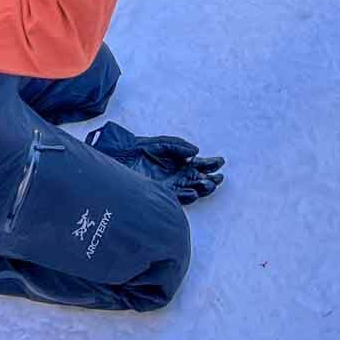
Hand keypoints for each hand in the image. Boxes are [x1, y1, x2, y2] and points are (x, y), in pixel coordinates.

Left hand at [86, 121, 224, 205]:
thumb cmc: (139, 148)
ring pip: (191, 189)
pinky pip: (176, 197)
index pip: (199, 165)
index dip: (210, 164)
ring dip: (202, 188)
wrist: (119, 156)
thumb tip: (196, 151)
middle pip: (198, 179)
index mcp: (178, 162)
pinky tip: (193, 192)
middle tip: (218, 178)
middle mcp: (176, 175)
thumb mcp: (160, 142)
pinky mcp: (159, 193)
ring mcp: (169, 185)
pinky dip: (186, 196)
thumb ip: (178, 145)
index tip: (220, 162)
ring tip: (209, 184)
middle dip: (210, 179)